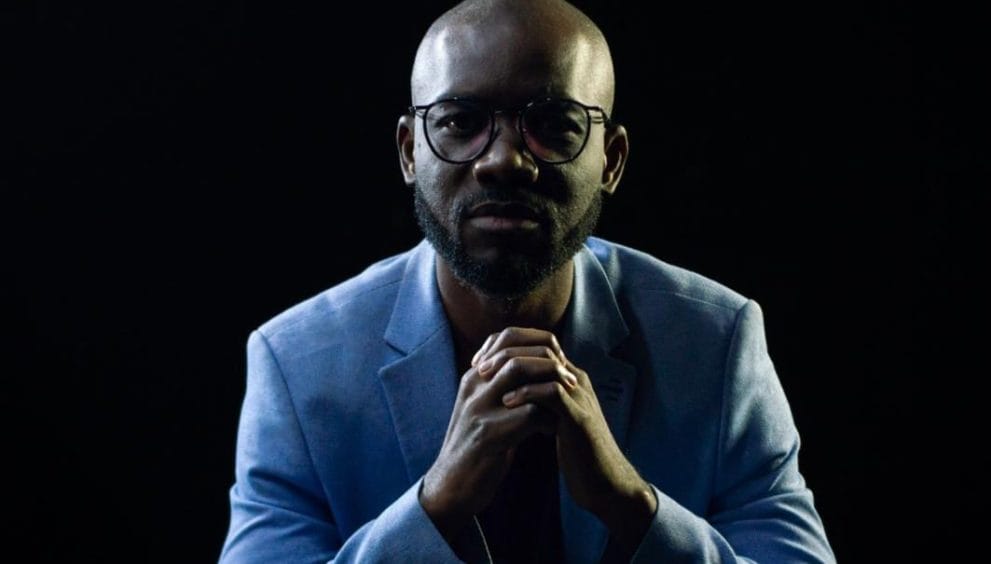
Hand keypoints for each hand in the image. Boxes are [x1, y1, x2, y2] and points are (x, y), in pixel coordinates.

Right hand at [418, 334, 571, 540]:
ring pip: (522, 374)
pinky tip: (552, 431)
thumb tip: (533, 368)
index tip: (558, 361)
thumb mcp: (481, 409)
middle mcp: (474, 387)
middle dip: (549, 362)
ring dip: (551, 386)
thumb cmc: (475, 448)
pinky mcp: (490, 435)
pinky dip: (548, 419)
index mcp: (473, 378)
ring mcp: (480, 409)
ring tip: (566, 402)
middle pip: (515, 352)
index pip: (504, 338)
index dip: (536, 344)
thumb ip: (500, 388)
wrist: (452, 486)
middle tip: (570, 380)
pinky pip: (530, 413)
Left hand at [473, 327, 657, 551]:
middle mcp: (577, 381)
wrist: (605, 485)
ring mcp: (580, 397)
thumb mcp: (557, 420)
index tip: (480, 362)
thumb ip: (543, 403)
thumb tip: (514, 394)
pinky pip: (552, 393)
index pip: (539, 345)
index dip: (508, 347)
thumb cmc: (579, 455)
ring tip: (487, 379)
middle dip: (506, 351)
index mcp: (569, 380)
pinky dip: (527, 393)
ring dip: (512, 367)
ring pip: (546, 362)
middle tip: (479, 367)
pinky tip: (507, 402)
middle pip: (541, 345)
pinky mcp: (579, 418)